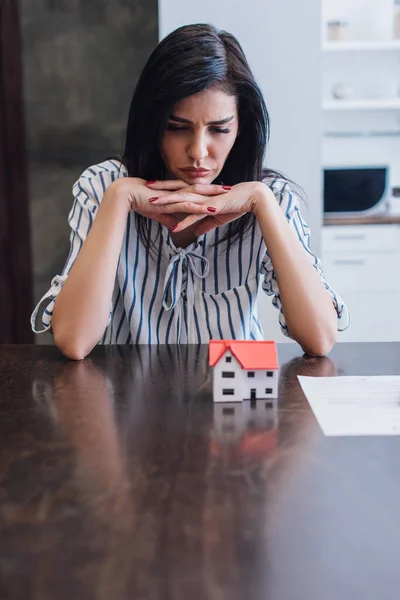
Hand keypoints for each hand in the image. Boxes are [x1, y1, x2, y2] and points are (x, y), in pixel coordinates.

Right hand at [108, 177, 228, 229]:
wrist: (126, 195)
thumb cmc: (139, 201)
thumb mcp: (157, 212)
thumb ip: (167, 218)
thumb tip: (174, 226)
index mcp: (175, 191)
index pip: (195, 190)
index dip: (209, 190)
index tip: (222, 190)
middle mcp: (177, 191)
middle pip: (201, 189)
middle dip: (217, 189)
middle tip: (233, 188)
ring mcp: (174, 196)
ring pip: (198, 195)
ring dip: (213, 196)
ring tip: (228, 196)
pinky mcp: (170, 203)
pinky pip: (189, 206)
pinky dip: (201, 208)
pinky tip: (212, 210)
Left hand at [147, 181, 268, 233]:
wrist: (252, 198)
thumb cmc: (236, 204)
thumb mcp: (217, 217)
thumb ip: (204, 224)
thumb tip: (195, 233)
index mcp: (201, 193)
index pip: (179, 189)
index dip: (165, 188)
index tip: (152, 188)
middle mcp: (201, 194)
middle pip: (176, 191)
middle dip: (160, 190)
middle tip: (144, 188)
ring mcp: (205, 200)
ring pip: (182, 200)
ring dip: (167, 202)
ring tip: (152, 204)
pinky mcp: (212, 208)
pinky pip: (195, 215)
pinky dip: (184, 221)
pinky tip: (174, 227)